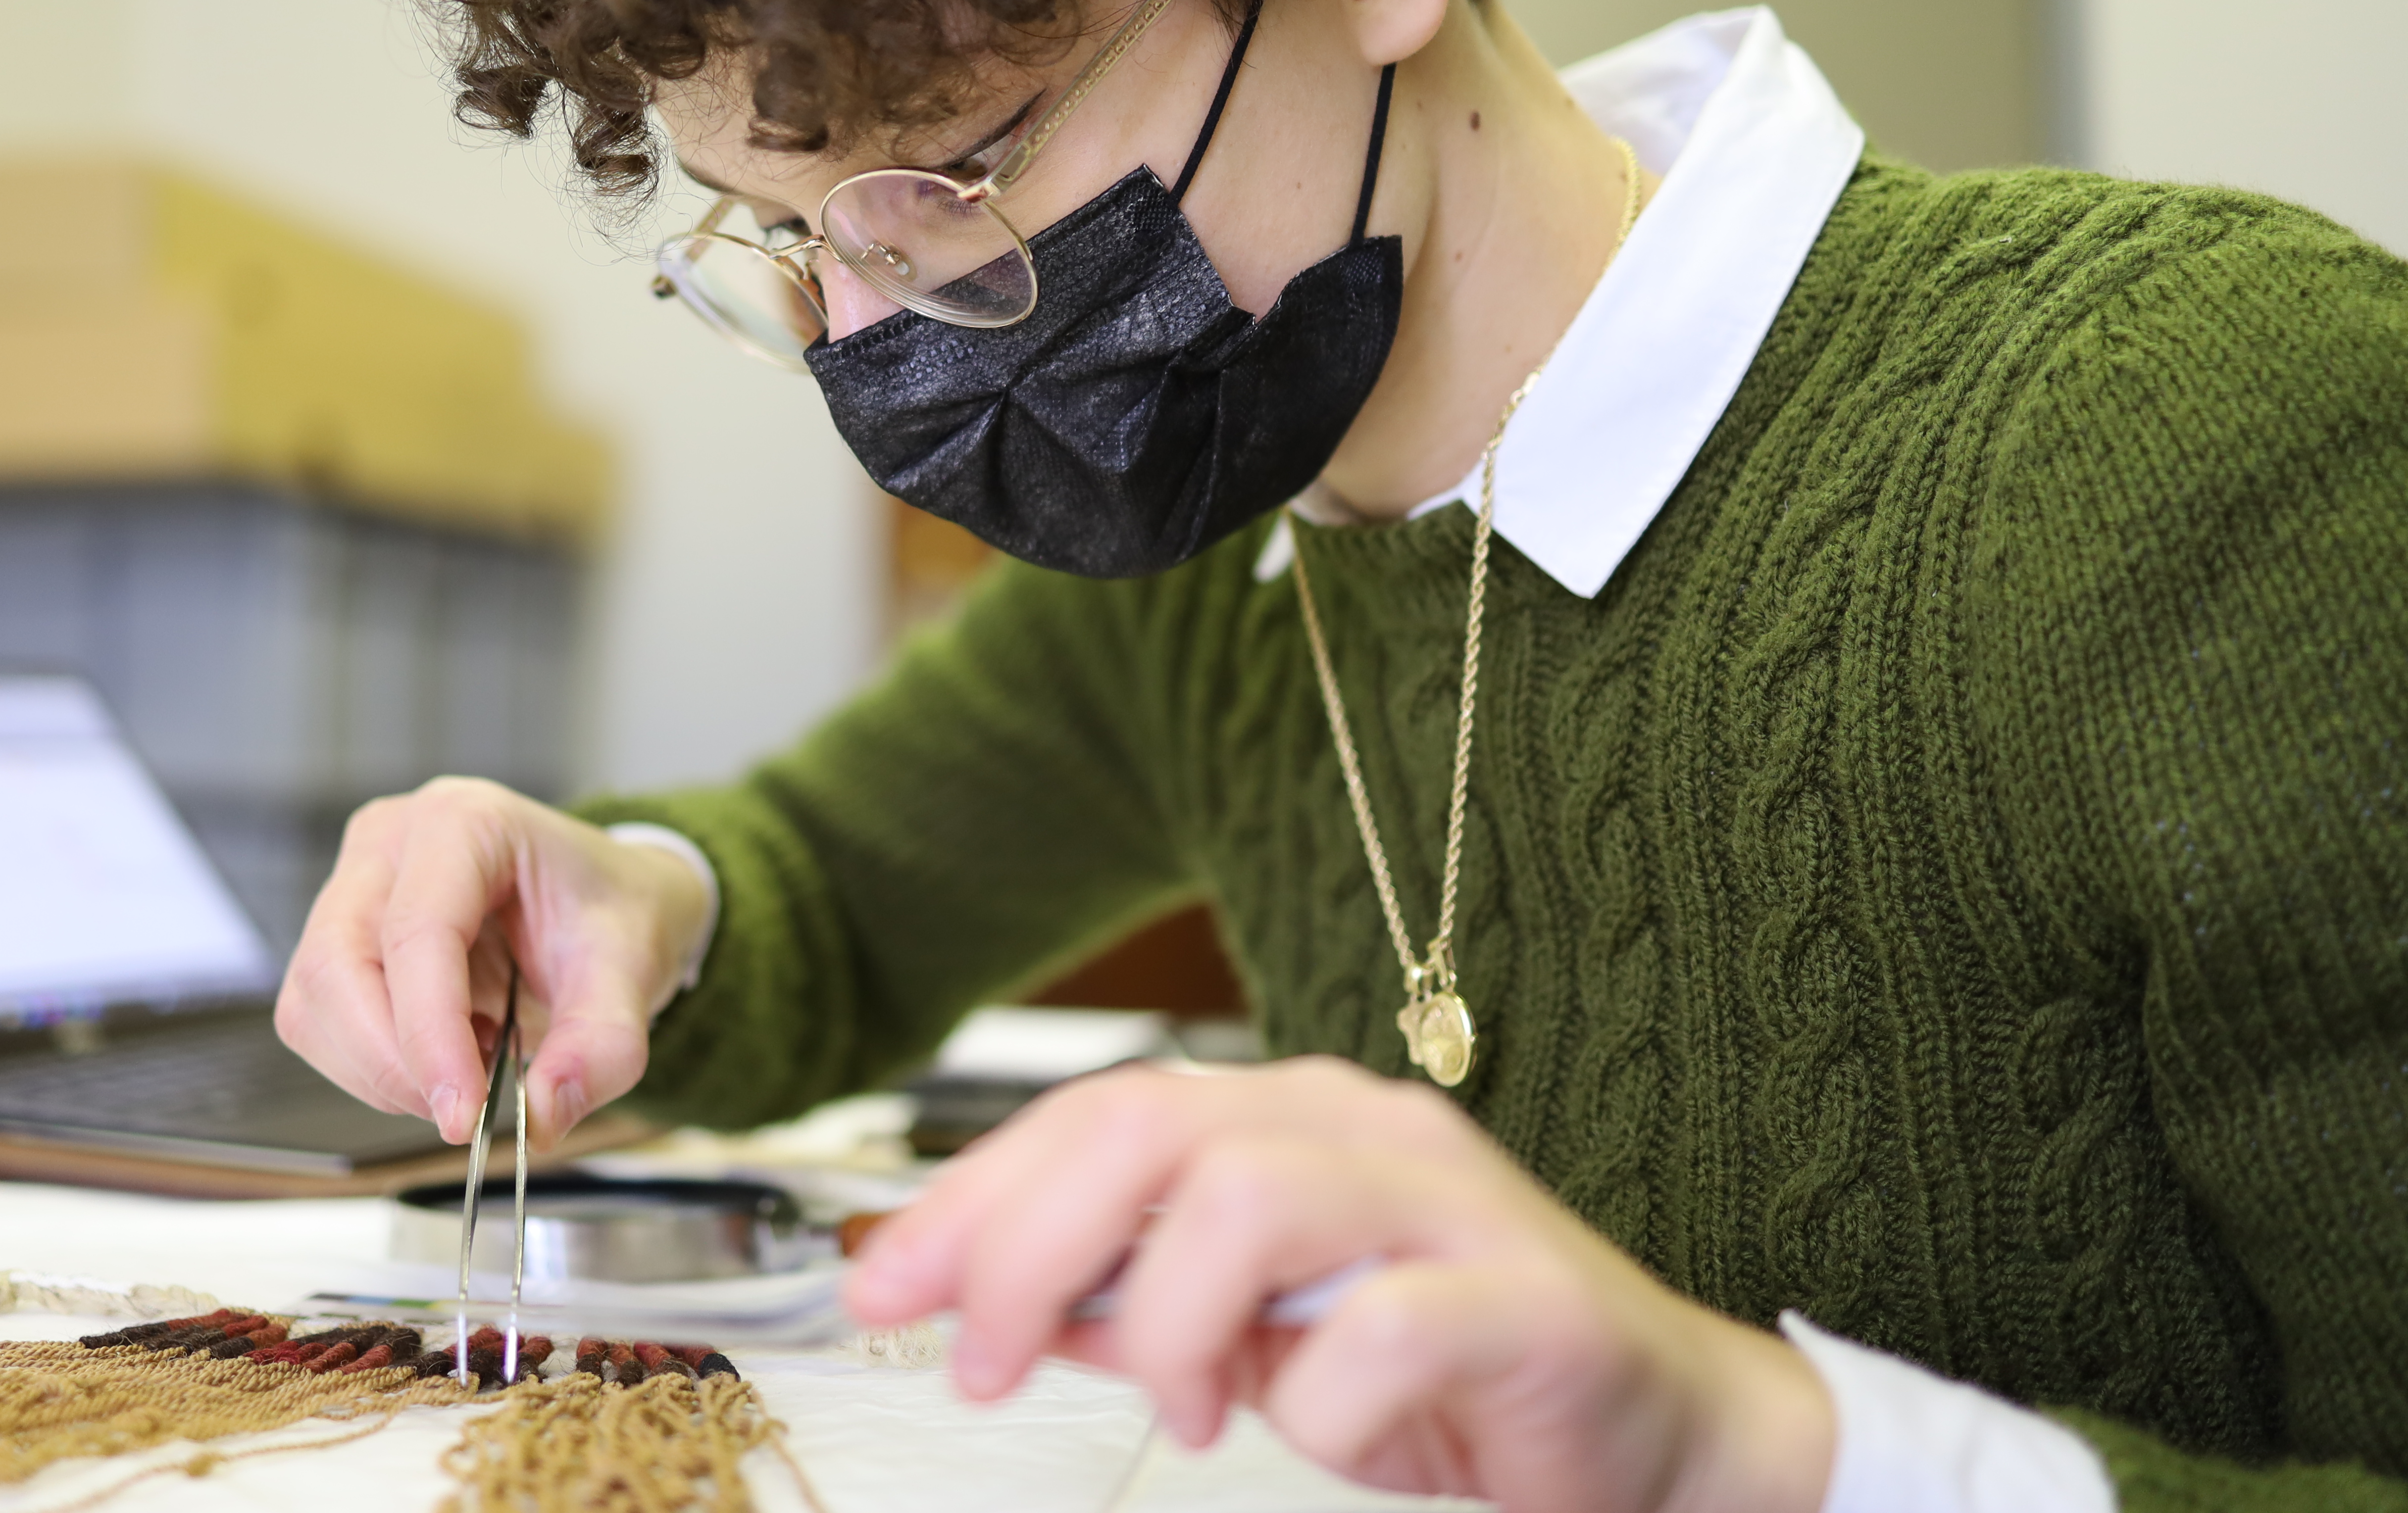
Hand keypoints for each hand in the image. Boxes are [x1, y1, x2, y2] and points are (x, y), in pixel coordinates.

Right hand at [274, 776, 711, 1142]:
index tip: (464, 1115)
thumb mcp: (634, 969)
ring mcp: (352, 885)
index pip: (416, 934)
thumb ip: (602, 1045)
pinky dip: (372, 1067)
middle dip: (394, 1062)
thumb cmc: (609, 913)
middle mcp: (390, 841)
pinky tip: (442, 1057)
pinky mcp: (337, 937)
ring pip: (313, 1001)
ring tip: (469, 1072)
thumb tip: (542, 1114)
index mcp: (465, 820)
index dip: (430, 1035)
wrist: (602, 901)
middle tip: (465, 1111)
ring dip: (379, 1071)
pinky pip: (318, 1021)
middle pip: (337, 966)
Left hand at [844, 1057, 1834, 1512]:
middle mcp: (1362, 1129)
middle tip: (986, 1363)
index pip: (1095, 1116)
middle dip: (1029, 1247)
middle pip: (1150, 1132)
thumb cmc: (1451, 1375)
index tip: (886, 1289)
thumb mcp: (1254, 1335)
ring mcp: (1450, 1204)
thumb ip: (1131, 1304)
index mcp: (1288, 1119)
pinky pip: (1380, 1325)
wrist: (1660, 1430)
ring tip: (1177, 1402)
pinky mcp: (1526, 1298)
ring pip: (1248, 1197)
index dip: (972, 1200)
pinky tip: (1304, 1424)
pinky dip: (1310, 1393)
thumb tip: (995, 1300)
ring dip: (1170, 1319)